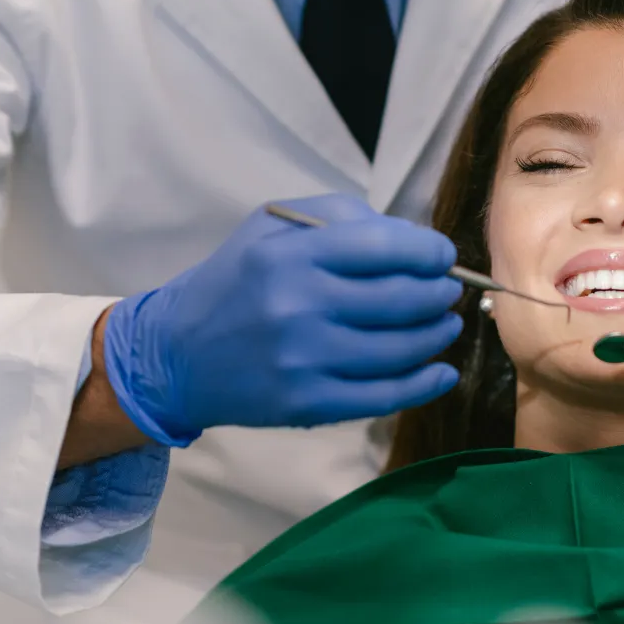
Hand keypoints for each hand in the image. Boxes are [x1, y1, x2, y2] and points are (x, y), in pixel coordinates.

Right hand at [102, 195, 463, 446]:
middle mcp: (299, 306)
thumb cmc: (234, 282)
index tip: (442, 256)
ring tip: (443, 325)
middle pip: (403, 299)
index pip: (386, 247)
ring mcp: (305, 360)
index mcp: (292, 255)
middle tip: (447, 292)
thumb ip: (340, 219)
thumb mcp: (270, 228)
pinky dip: (425, 384)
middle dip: (440, 293)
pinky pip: (386, 396)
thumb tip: (412, 240)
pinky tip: (441, 372)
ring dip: (438, 335)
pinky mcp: (308, 405)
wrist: (177, 355)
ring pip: (402, 349)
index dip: (429, 252)